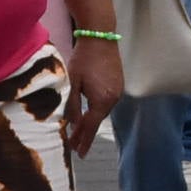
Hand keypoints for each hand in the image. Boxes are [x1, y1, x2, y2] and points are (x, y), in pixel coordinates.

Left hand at [62, 36, 122, 155]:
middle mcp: (113, 98)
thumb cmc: (83, 58)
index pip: (90, 126)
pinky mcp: (118, 84)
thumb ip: (73, 105)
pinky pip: (106, 102)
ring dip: (91, 122)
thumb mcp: (73, 83)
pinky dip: (97, 110)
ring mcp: (118, 91)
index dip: (83, 140)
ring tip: (79, 133)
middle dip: (86, 134)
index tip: (78, 154)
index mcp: (102, 100)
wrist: (100, 37)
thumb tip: (73, 125)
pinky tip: (89, 114)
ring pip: (102, 112)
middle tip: (76, 148)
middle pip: (97, 121)